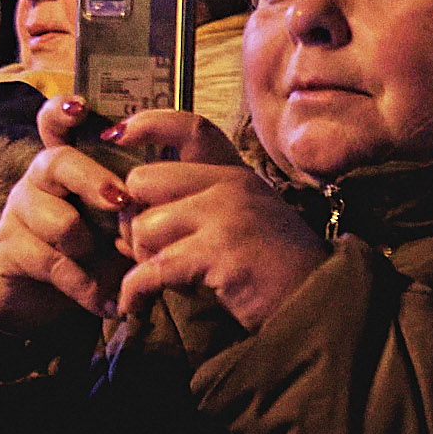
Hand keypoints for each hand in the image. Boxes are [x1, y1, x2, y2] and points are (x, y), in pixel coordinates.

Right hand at [0, 96, 140, 335]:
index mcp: (66, 164)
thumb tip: (174, 200)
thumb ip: (137, 207)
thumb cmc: (89, 254)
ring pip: (58, 220)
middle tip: (121, 202)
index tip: (81, 108)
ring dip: (92, 249)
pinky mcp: (7, 250)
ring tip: (113, 272)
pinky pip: (53, 263)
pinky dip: (88, 288)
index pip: (54, 123)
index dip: (63, 110)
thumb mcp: (116, 226)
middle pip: (57, 162)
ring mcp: (18, 213)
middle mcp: (38, 181)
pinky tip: (108, 304)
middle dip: (93, 181)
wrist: (39, 301)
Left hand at [111, 110, 330, 332]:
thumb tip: (126, 216)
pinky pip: (152, 267)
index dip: (147, 124)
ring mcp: (227, 216)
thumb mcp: (237, 224)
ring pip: (144, 227)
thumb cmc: (271, 272)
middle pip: (143, 181)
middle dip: (133, 219)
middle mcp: (231, 185)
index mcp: (236, 174)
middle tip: (147, 250)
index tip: (114, 134)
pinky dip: (136, 290)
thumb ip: (190, 210)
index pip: (189, 128)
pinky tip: (135, 305)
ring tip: (167, 279)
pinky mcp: (220, 253)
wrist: (318, 309)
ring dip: (142, 259)